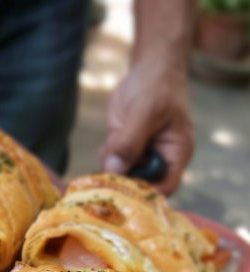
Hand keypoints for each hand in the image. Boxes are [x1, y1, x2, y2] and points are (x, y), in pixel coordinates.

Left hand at [99, 63, 193, 194]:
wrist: (149, 67)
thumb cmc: (158, 85)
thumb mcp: (145, 111)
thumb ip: (130, 141)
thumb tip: (115, 169)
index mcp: (175, 154)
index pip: (164, 188)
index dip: (145, 196)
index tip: (124, 193)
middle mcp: (157, 159)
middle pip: (138, 186)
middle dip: (122, 179)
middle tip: (110, 166)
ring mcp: (139, 154)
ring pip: (120, 175)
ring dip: (110, 164)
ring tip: (114, 139)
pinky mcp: (123, 147)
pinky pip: (110, 161)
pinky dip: (105, 154)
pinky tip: (110, 136)